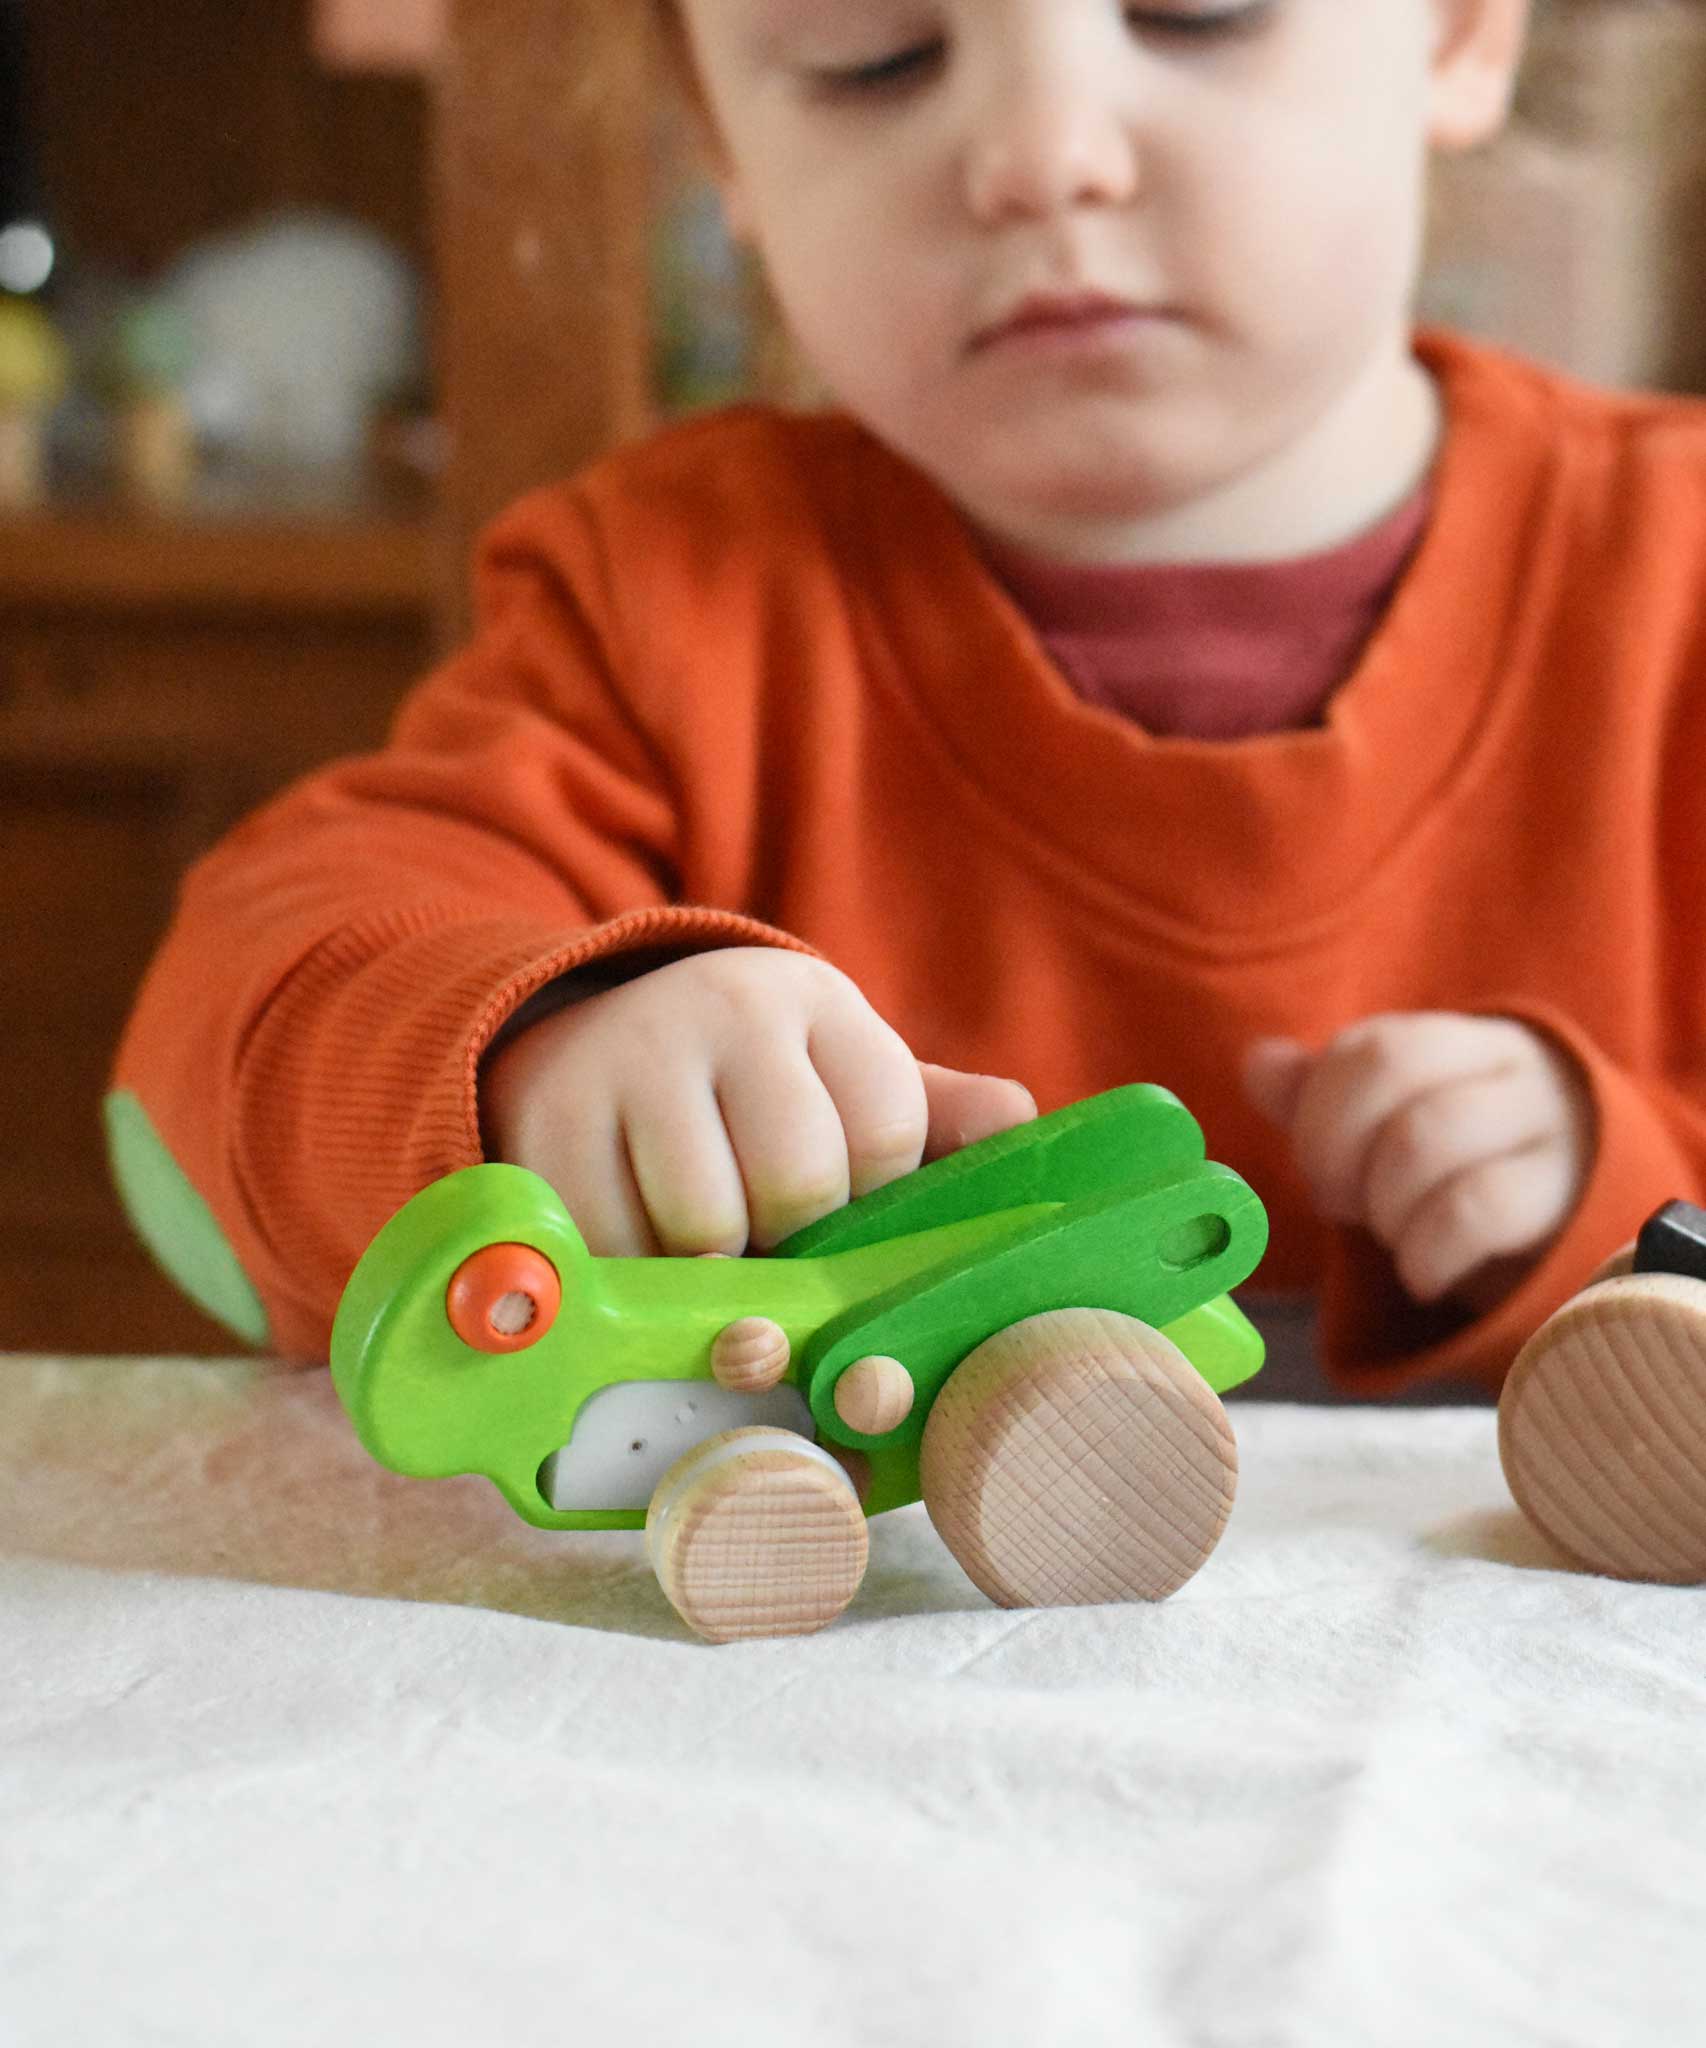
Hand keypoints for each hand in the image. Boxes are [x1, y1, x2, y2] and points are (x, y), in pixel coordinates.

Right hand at [481, 947, 1036, 1255]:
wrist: (601, 1042)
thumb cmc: (757, 1091)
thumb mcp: (845, 1079)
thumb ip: (938, 1114)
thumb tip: (1024, 1126)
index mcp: (817, 1000)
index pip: (889, 1127)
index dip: (875, 1193)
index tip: (844, 1193)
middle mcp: (724, 1008)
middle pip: (799, 1183)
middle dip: (793, 1237)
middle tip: (771, 1230)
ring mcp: (630, 1058)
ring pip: (704, 1225)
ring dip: (715, 1264)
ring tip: (711, 1236)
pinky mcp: (550, 1120)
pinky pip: (614, 1246)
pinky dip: (637, 1271)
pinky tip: (643, 1237)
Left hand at [1242, 1013, 1593, 1312]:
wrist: (1584, 1233)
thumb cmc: (1467, 1175)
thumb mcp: (1392, 1131)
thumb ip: (1320, 1096)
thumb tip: (1259, 1063)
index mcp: (1458, 1040)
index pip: (1369, 1043)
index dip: (1319, 1112)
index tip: (1318, 1171)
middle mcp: (1509, 1067)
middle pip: (1394, 1068)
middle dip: (1338, 1149)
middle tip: (1341, 1204)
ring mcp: (1547, 1126)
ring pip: (1426, 1139)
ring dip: (1382, 1205)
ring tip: (1391, 1236)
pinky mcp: (1568, 1200)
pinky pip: (1473, 1210)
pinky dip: (1424, 1253)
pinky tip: (1422, 1275)